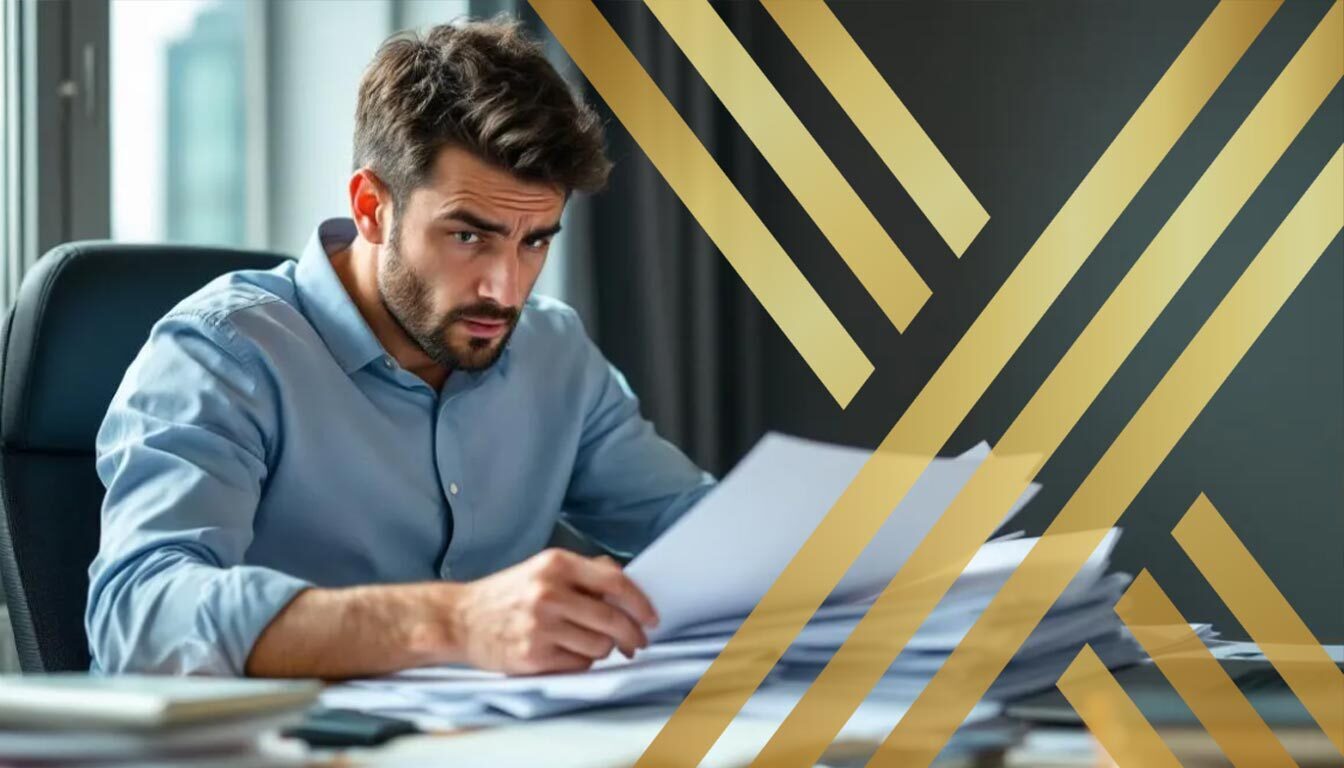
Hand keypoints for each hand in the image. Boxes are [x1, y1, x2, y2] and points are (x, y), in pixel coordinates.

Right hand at [450, 548, 658, 673]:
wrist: (458, 619)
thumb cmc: (506, 594)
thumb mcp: (541, 568)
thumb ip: (584, 572)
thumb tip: (626, 583)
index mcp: (556, 564)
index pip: (615, 583)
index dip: (640, 602)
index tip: (652, 617)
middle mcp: (549, 593)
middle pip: (613, 620)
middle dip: (633, 635)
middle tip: (637, 642)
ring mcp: (540, 626)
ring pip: (600, 646)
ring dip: (603, 650)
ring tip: (590, 644)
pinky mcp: (533, 656)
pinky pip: (579, 664)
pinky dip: (581, 661)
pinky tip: (568, 653)